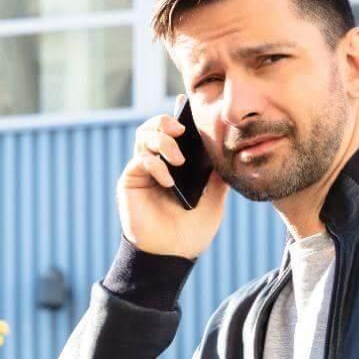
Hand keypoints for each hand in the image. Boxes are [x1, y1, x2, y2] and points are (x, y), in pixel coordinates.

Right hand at [118, 110, 226, 259]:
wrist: (174, 254)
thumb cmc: (193, 228)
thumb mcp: (216, 195)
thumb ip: (218, 171)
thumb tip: (228, 145)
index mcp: (178, 163)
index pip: (176, 131)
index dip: (179, 114)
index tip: (186, 103)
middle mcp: (159, 162)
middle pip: (155, 126)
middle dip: (166, 121)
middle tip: (181, 129)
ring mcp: (143, 171)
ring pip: (144, 136)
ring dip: (161, 141)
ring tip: (177, 159)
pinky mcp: (130, 181)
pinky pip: (140, 160)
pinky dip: (155, 165)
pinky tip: (169, 180)